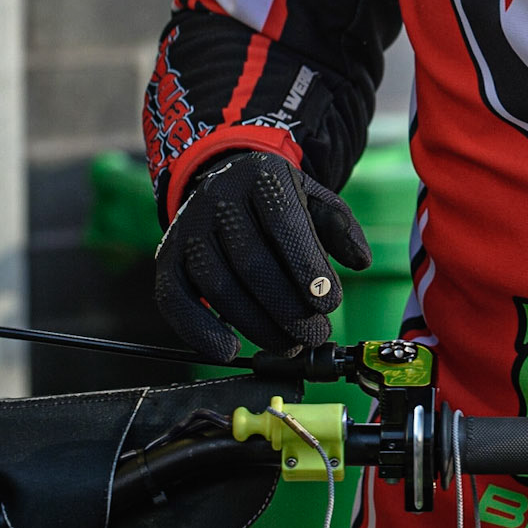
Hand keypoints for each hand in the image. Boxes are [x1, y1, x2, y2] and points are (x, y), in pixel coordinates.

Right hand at [155, 151, 371, 362]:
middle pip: (251, 261)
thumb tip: (361, 261)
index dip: (307, 266)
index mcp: (261, 177)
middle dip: (288, 307)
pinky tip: (230, 350)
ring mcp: (187, 229)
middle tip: (315, 335)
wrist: (224, 185)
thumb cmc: (277, 202)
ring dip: (256, 325)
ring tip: (289, 345)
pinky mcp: (167, 259)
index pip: (284, 222)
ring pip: (218, 285)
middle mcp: (218, 199)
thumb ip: (340, 226)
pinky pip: (174, 300)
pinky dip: (200, 331)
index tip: (331, 304)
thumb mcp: (313, 199)